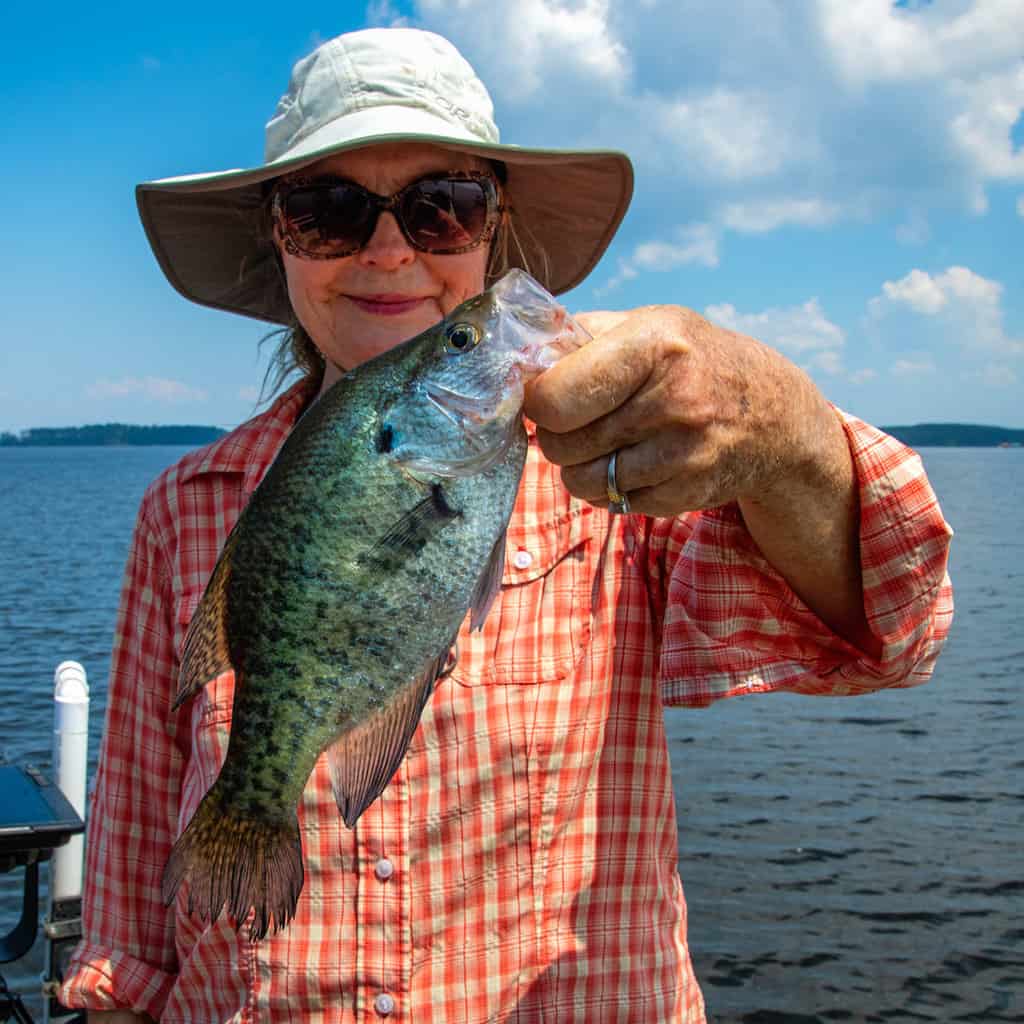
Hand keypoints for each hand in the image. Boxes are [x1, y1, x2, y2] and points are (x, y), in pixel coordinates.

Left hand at [523, 305, 836, 517]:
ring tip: (604, 442)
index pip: (555, 396)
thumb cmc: (692, 361)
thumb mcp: (649, 326)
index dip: (537, 402)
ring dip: (579, 466)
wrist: (772, 416)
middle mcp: (673, 398)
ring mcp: (683, 453)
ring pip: (579, 481)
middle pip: (561, 443)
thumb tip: (517, 357)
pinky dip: (610, 487)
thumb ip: (582, 336)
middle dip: (556, 435)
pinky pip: (611, 502)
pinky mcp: (686, 495)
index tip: (545, 397)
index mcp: (655, 344)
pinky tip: (636, 461)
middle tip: (576, 421)